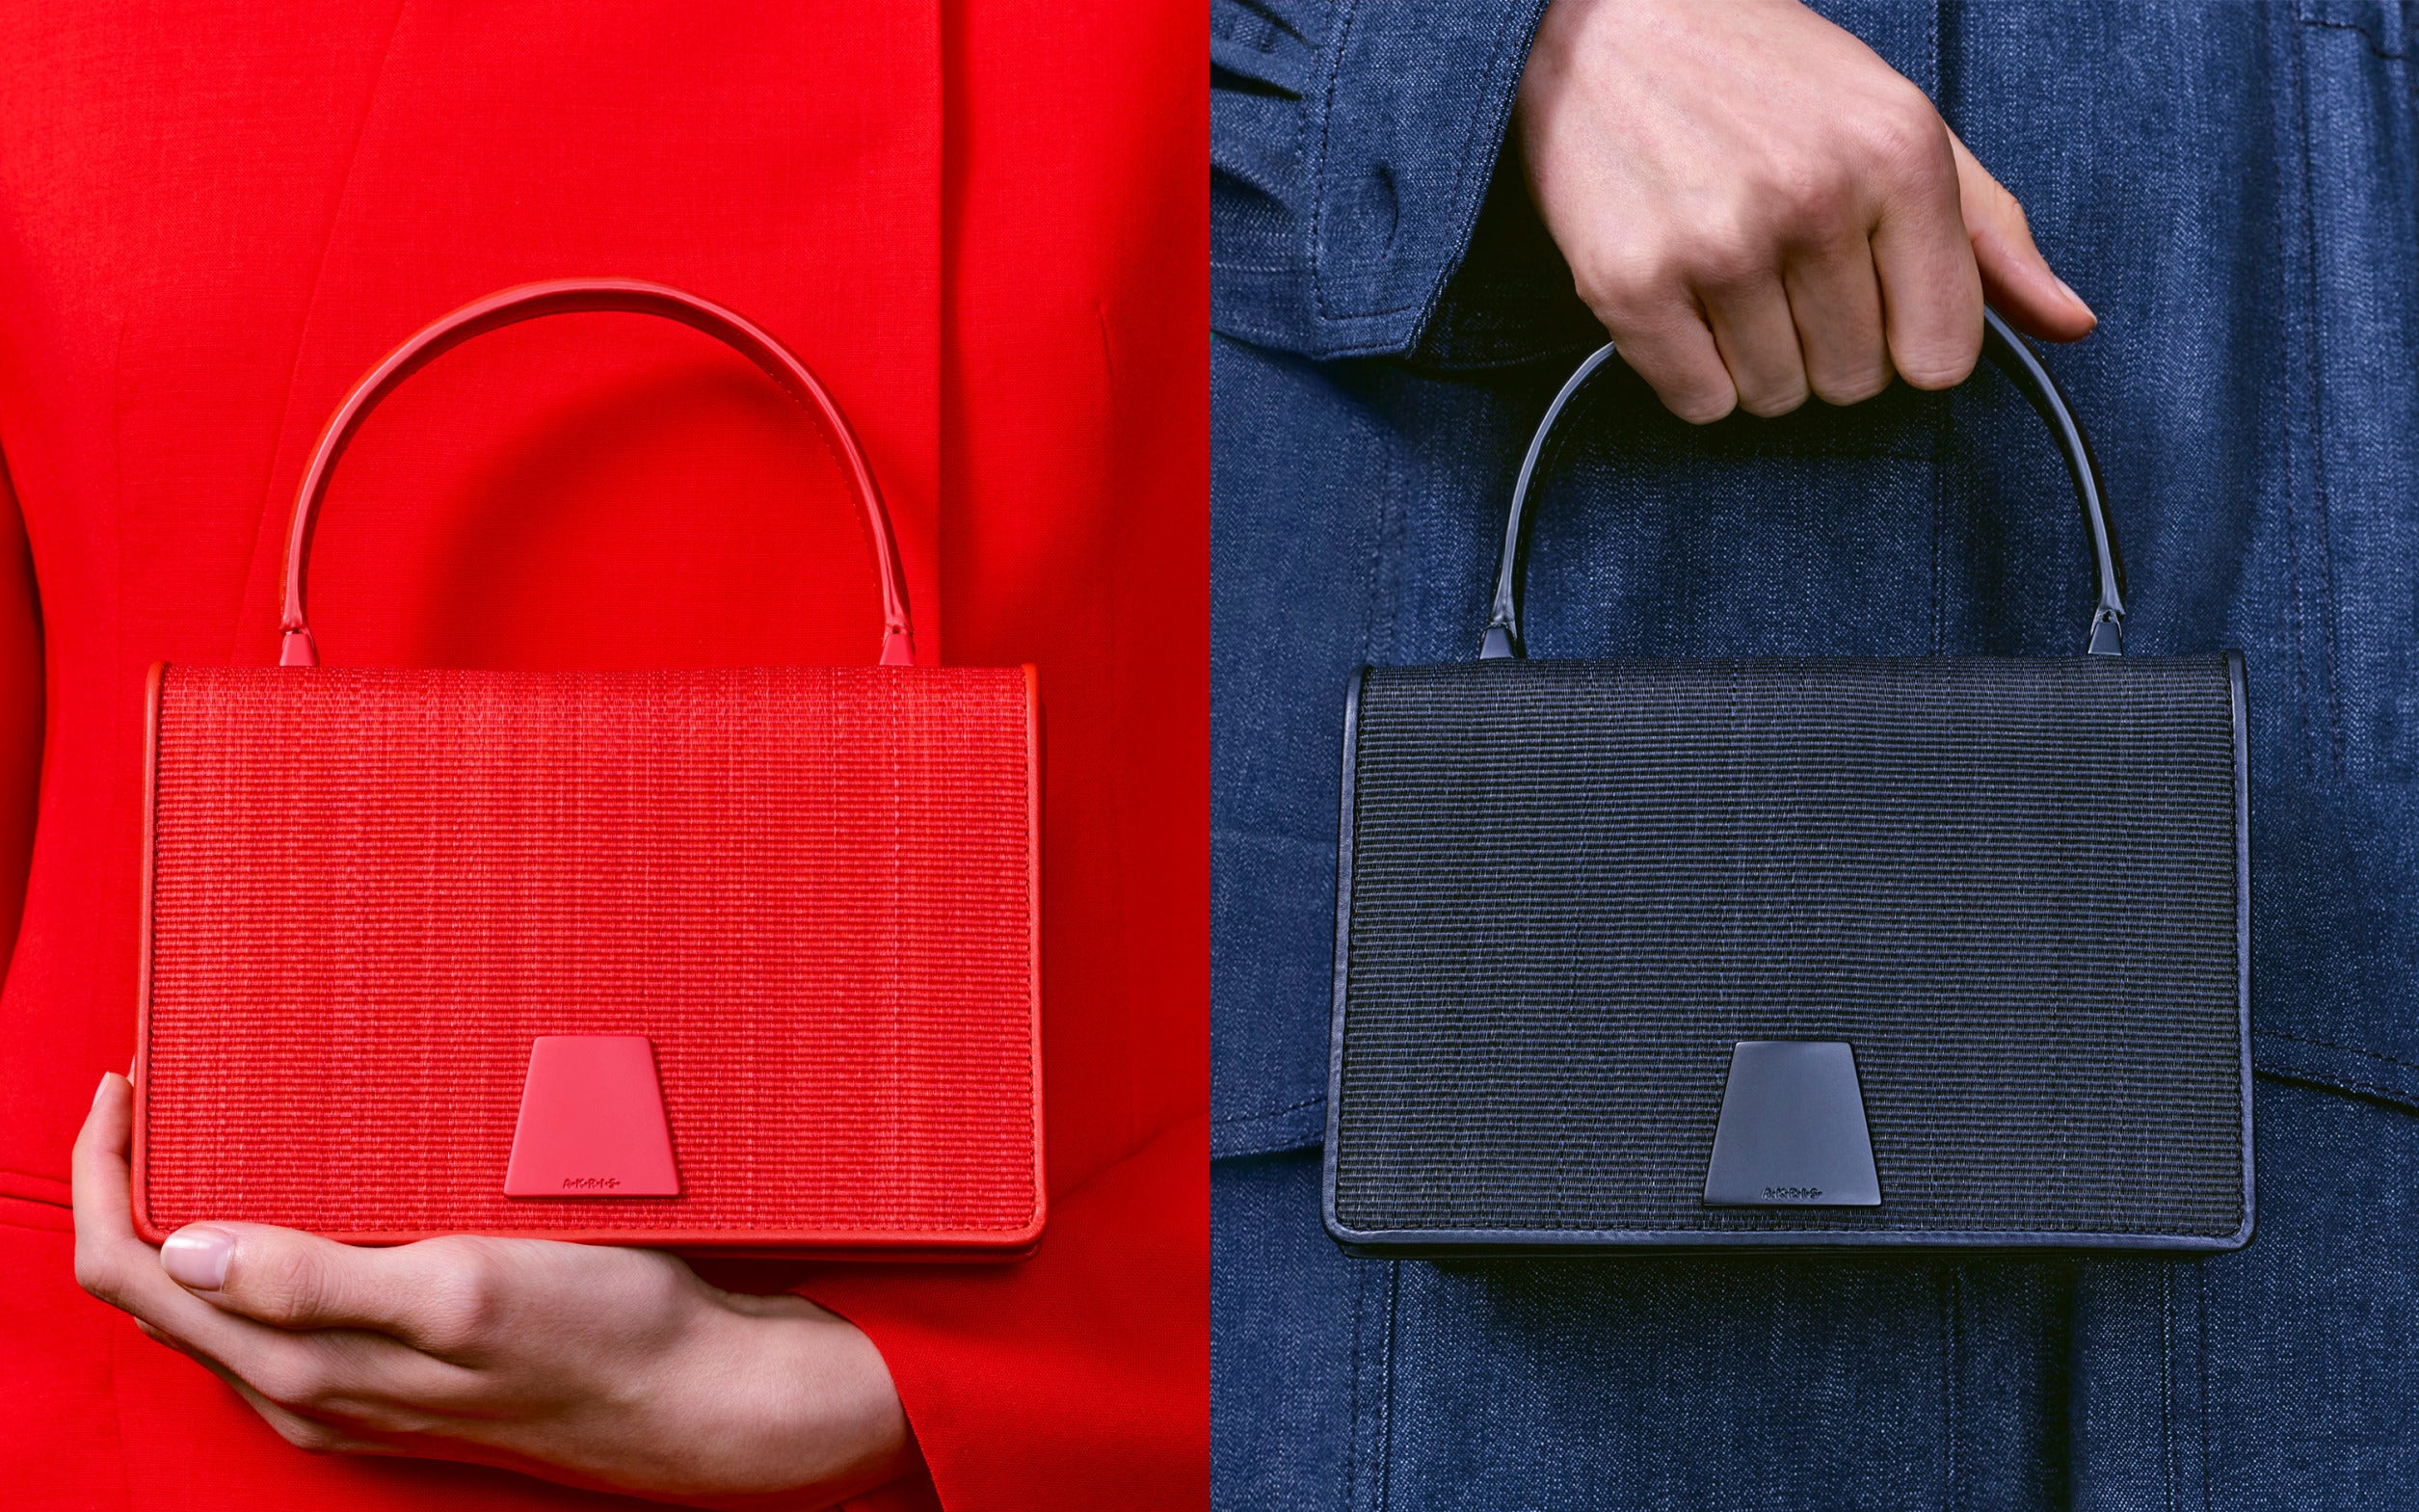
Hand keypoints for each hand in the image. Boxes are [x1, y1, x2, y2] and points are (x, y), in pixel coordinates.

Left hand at [73, 1073, 908, 1507]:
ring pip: (216, 1307)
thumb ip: (317, 1280)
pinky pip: (285, 1315)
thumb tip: (189, 1249)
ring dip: (201, 1216)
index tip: (129, 1087)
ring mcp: (350, 1391)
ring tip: (228, 1127)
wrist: (701, 1398)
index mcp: (300, 1365)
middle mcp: (305, 1390)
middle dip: (139, 1187)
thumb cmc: (603, 1335)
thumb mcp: (464, 1290)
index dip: (104, 1175)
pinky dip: (264, 1249)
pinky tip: (318, 1200)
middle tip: (167, 1089)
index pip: (133, 1274)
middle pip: (157, 1291)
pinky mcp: (399, 1380)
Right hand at [1513, 0, 2093, 422]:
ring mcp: (1720, 242)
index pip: (1942, 354)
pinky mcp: (1632, 281)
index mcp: (1899, 154)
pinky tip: (1679, 295)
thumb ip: (1988, 231)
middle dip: (1822, 344)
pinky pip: (1698, 401)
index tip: (1865, 294)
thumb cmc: (1765, 78)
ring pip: (1774, 398)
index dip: (1903, 339)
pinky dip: (1690, 370)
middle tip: (1778, 268)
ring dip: (1752, 358)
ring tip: (1725, 273)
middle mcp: (1816, 198)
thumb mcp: (1898, 126)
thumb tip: (2070, 325)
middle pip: (1854, 382)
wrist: (1610, 24)